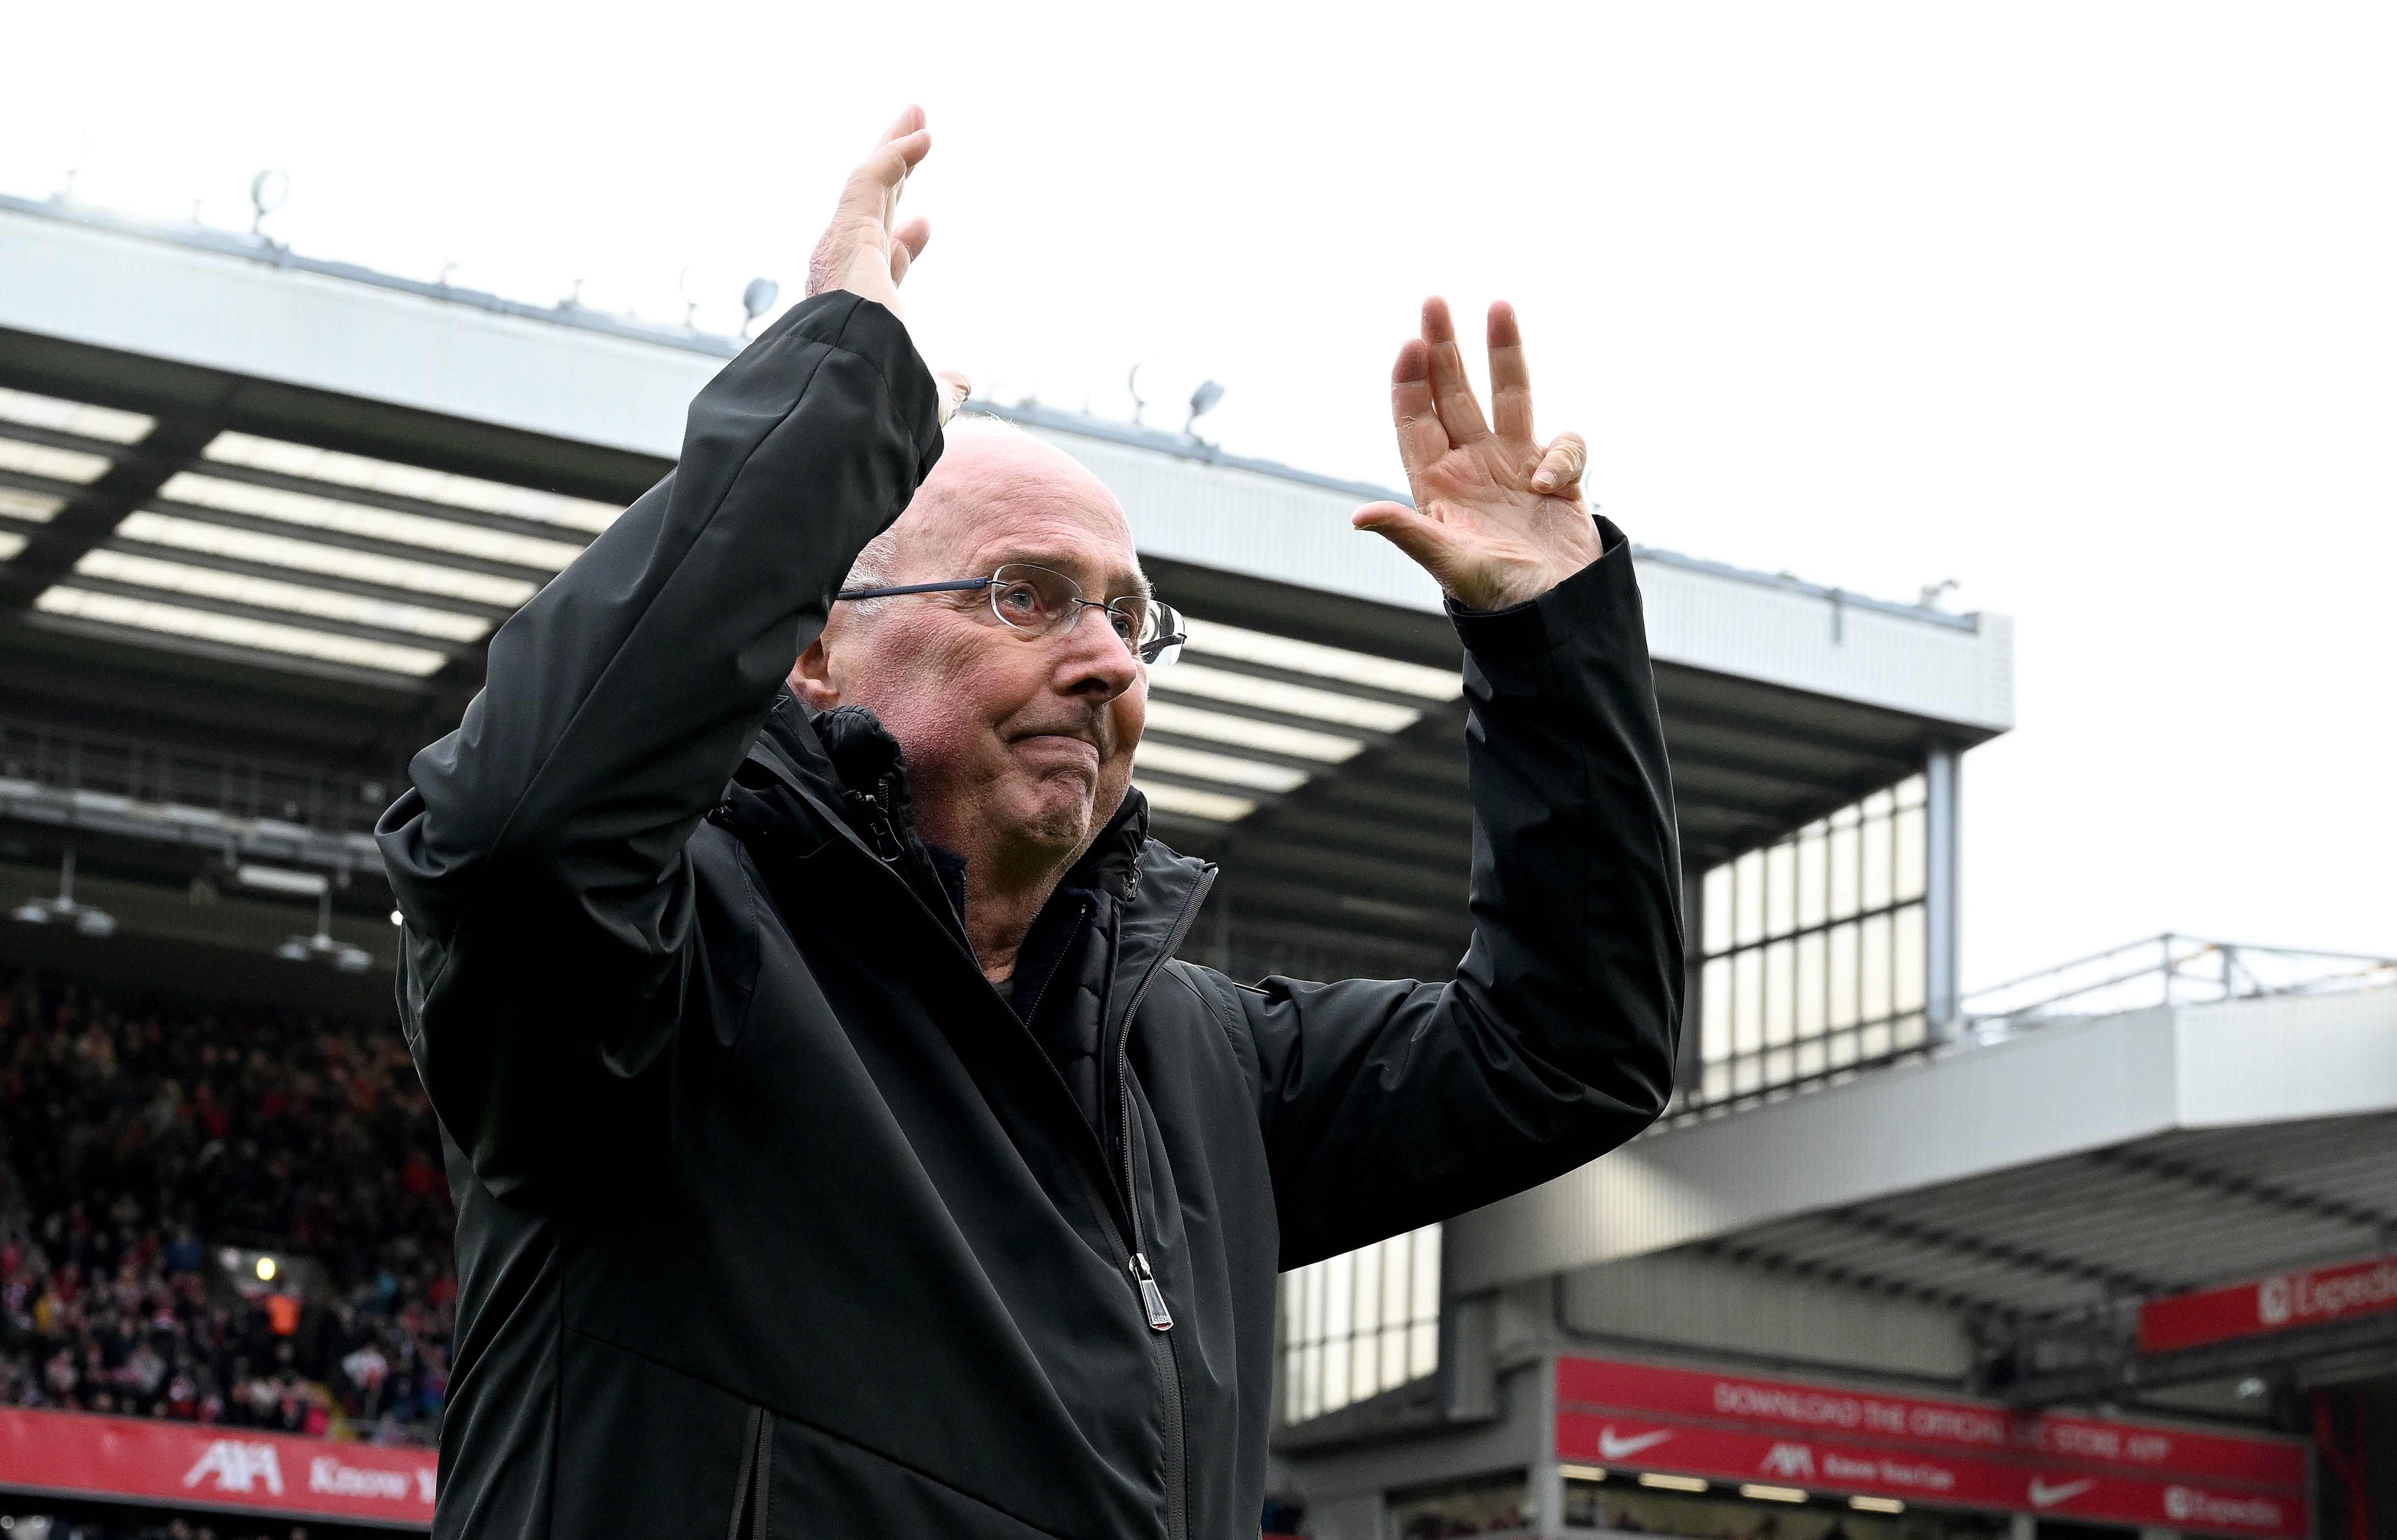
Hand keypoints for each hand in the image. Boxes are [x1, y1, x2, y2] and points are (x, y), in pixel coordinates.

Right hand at [805, 106, 969, 423]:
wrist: (846, 394)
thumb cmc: (878, 403)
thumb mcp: (922, 395)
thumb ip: (940, 389)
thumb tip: (961, 383)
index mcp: (861, 309)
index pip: (882, 265)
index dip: (903, 244)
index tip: (924, 226)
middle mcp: (846, 276)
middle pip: (874, 213)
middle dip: (896, 178)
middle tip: (916, 144)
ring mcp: (842, 250)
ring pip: (869, 186)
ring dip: (894, 150)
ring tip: (917, 117)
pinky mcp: (846, 232)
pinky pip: (868, 181)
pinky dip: (895, 155)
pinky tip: (922, 134)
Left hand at [1353, 298, 1601, 610]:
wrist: (1557, 614)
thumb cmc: (1498, 597)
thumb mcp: (1450, 564)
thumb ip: (1409, 533)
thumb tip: (1359, 515)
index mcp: (1438, 484)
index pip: (1415, 421)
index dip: (1409, 383)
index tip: (1410, 346)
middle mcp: (1473, 466)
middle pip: (1454, 394)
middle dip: (1443, 348)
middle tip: (1433, 302)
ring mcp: (1514, 465)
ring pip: (1508, 395)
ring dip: (1503, 352)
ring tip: (1499, 305)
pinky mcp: (1557, 475)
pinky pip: (1562, 443)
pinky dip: (1561, 455)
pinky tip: (1548, 488)